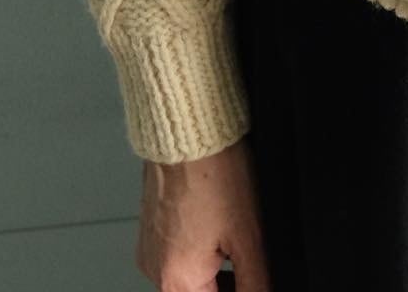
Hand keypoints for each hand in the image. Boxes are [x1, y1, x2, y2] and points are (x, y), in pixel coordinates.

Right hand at [135, 136, 270, 290]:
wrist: (186, 131)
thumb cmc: (214, 172)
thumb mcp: (249, 236)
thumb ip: (256, 281)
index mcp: (177, 281)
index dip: (243, 290)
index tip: (254, 277)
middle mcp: (156, 271)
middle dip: (229, 284)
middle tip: (248, 256)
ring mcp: (150, 249)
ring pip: (189, 277)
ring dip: (215, 270)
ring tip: (237, 239)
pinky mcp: (150, 229)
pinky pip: (177, 253)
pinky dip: (199, 249)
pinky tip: (218, 226)